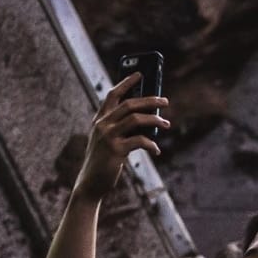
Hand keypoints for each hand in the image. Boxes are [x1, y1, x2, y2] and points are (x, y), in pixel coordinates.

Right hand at [75, 74, 168, 201]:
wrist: (91, 183)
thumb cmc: (104, 161)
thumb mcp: (110, 141)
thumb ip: (123, 129)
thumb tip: (149, 121)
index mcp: (100, 120)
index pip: (113, 95)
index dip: (126, 83)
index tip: (140, 74)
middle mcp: (102, 125)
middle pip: (129, 104)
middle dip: (149, 100)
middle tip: (165, 101)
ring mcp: (107, 136)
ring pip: (136, 119)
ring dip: (154, 120)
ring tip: (166, 124)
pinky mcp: (115, 150)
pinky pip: (139, 141)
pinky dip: (151, 144)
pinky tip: (156, 150)